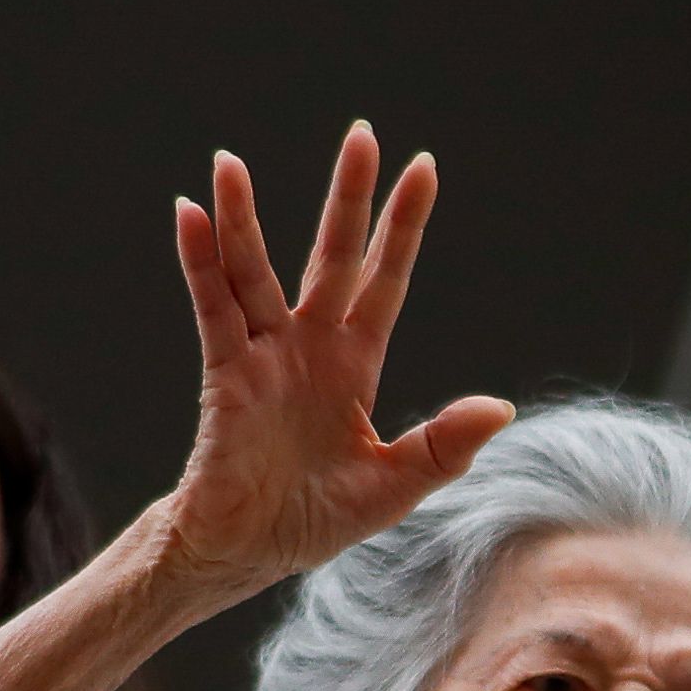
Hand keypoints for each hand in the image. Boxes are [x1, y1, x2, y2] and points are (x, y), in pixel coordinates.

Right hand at [166, 123, 512, 590]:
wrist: (247, 556)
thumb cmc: (315, 521)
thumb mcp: (393, 487)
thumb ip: (442, 447)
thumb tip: (501, 408)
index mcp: (356, 365)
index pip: (385, 280)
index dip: (403, 227)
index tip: (423, 167)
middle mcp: (310, 347)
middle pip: (331, 255)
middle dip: (347, 197)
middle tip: (362, 134)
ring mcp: (265, 355)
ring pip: (255, 272)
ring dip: (242, 219)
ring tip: (229, 164)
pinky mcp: (226, 375)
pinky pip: (213, 310)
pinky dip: (200, 265)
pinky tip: (189, 218)